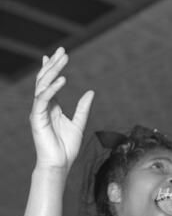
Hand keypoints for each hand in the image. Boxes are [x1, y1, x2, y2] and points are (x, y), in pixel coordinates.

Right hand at [30, 48, 93, 170]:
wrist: (59, 164)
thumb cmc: (67, 148)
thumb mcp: (79, 124)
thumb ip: (83, 108)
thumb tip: (91, 92)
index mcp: (51, 107)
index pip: (49, 83)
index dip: (52, 68)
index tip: (57, 54)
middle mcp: (43, 106)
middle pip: (45, 80)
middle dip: (53, 64)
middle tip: (63, 51)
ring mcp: (38, 111)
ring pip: (42, 85)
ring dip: (52, 71)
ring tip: (63, 60)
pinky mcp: (37, 118)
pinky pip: (43, 99)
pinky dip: (52, 89)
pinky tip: (62, 80)